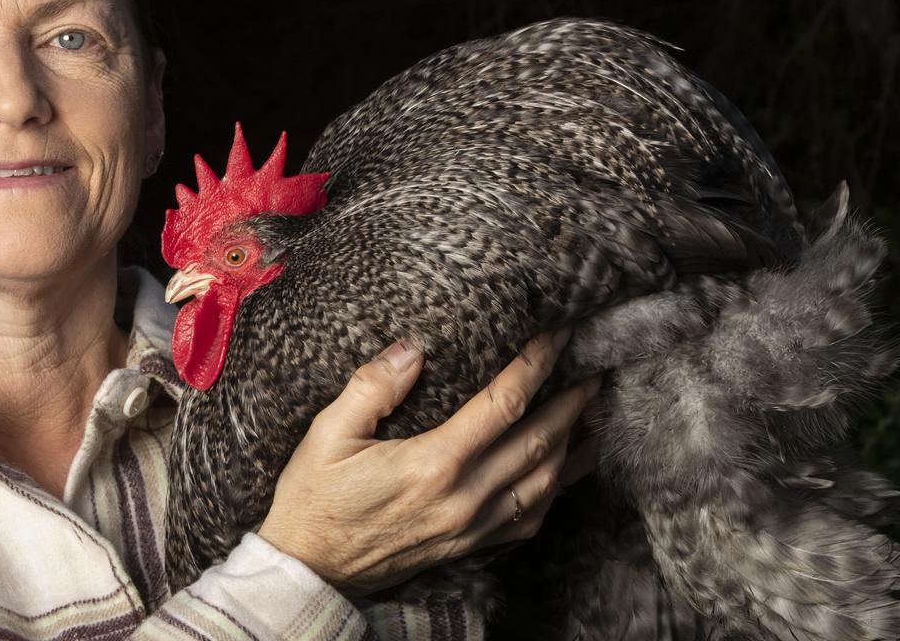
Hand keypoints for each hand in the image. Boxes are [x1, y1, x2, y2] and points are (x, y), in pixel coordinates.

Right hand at [255, 328, 600, 594]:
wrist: (309, 568)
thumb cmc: (313, 498)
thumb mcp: (327, 434)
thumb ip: (372, 387)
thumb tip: (413, 348)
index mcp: (432, 464)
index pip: (504, 404)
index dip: (536, 365)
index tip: (557, 335)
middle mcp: (463, 498)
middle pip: (539, 442)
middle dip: (572, 401)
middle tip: (593, 368)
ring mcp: (471, 527)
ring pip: (546, 482)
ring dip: (575, 442)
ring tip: (592, 412)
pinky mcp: (469, 546)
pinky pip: (530, 518)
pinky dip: (557, 489)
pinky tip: (563, 469)